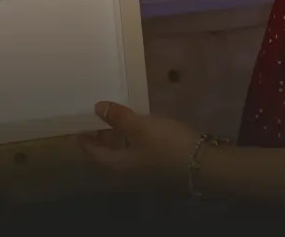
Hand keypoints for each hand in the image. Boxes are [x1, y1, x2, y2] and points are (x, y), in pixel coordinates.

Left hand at [77, 100, 202, 189]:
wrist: (204, 166)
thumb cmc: (166, 144)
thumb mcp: (140, 126)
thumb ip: (117, 117)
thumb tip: (96, 108)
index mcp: (118, 166)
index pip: (94, 155)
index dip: (86, 142)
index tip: (80, 129)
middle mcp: (129, 175)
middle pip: (109, 159)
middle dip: (103, 142)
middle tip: (99, 124)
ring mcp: (146, 176)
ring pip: (126, 158)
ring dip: (120, 143)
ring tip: (120, 124)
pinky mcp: (161, 172)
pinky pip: (140, 158)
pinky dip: (134, 145)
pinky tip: (143, 133)